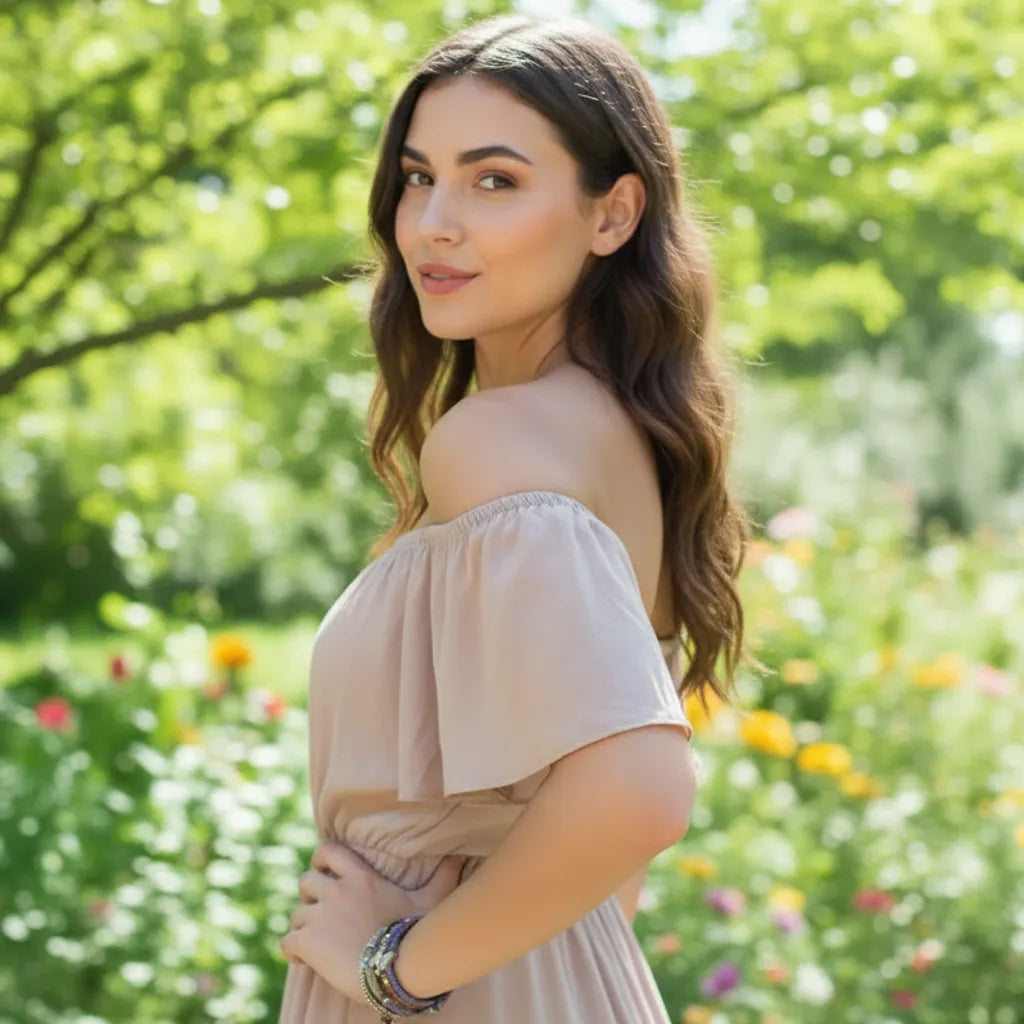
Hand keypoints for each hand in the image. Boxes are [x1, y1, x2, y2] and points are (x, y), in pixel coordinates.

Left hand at [280, 841, 466, 1004]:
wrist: (395, 969)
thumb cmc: (415, 933)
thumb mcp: (431, 901)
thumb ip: (443, 876)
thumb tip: (458, 857)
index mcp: (360, 877)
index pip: (329, 851)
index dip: (320, 859)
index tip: (322, 869)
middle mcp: (336, 891)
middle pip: (306, 881)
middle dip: (309, 896)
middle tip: (320, 913)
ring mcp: (320, 916)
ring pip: (296, 914)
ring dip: (302, 926)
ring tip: (314, 940)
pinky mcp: (308, 942)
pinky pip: (287, 941)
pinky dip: (291, 951)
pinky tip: (300, 960)